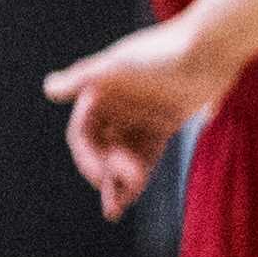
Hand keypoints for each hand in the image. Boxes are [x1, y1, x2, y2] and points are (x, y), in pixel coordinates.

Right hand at [43, 17, 237, 221]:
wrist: (209, 49)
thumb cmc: (160, 54)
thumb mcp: (118, 66)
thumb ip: (82, 77)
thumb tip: (48, 88)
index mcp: (97, 89)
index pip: (82, 133)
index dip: (87, 159)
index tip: (100, 179)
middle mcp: (116, 102)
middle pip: (102, 148)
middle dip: (106, 174)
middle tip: (118, 198)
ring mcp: (140, 114)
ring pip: (123, 154)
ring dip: (119, 181)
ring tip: (118, 207)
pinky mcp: (163, 122)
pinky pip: (147, 154)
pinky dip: (140, 174)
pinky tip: (134, 193)